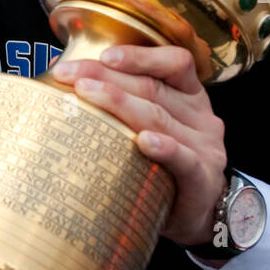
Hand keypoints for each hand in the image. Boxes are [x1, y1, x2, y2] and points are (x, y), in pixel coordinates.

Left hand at [50, 46, 227, 247]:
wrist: (199, 213)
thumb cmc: (166, 166)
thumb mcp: (153, 127)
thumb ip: (125, 103)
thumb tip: (64, 80)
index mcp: (190, 95)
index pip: (174, 62)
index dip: (140, 56)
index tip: (103, 56)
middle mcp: (201, 116)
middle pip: (153, 88)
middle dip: (108, 78)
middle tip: (68, 75)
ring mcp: (205, 146)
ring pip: (160, 119)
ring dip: (121, 104)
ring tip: (87, 96)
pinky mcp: (203, 177)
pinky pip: (184, 159)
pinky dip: (164, 149)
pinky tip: (143, 142)